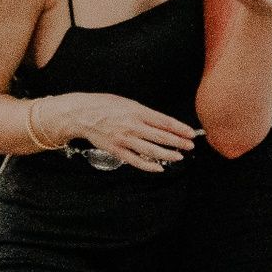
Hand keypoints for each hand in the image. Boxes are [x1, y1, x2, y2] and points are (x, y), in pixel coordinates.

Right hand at [55, 93, 196, 171]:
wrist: (81, 114)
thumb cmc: (105, 105)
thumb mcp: (128, 103)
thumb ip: (145, 113)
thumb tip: (163, 123)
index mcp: (137, 112)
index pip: (164, 122)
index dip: (179, 129)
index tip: (191, 133)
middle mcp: (132, 126)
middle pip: (161, 137)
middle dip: (178, 142)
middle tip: (190, 146)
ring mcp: (124, 139)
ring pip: (151, 150)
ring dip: (167, 155)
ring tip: (178, 156)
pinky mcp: (116, 150)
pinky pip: (135, 160)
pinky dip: (148, 166)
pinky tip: (159, 168)